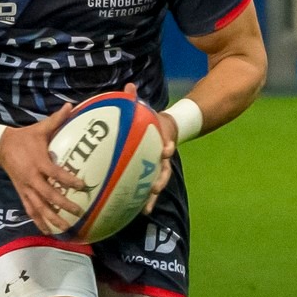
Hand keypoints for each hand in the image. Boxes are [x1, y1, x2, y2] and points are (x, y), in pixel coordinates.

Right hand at [0, 102, 85, 235]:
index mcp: (38, 162)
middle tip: (79, 211)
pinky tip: (49, 231)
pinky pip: (30, 210)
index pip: (55, 173)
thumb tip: (72, 105)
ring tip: (65, 228)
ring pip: (39, 207)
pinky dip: (39, 221)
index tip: (82, 185)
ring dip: (52, 218)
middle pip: (48, 195)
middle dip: (63, 205)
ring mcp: (26, 188)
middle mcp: (32, 178)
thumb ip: (57, 119)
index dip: (68, 180)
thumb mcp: (40, 128)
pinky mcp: (21, 193)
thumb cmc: (24, 137)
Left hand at [137, 84, 175, 214]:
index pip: (167, 145)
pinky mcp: (149, 176)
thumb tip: (129, 85)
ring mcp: (157, 169)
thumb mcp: (144, 109)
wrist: (163, 130)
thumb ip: (135, 99)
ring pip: (157, 184)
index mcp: (162, 142)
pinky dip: (142, 200)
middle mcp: (161, 158)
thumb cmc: (150, 120)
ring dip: (152, 196)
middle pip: (164, 171)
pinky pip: (145, 189)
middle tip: (155, 188)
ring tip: (147, 208)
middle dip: (160, 180)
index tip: (167, 149)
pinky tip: (136, 211)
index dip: (167, 147)